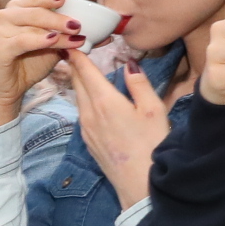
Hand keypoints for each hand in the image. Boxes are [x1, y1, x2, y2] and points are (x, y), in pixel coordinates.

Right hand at [0, 0, 79, 123]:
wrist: (11, 88)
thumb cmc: (30, 62)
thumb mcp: (55, 45)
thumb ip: (70, 36)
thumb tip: (105, 36)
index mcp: (17, 9)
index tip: (70, 1)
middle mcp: (5, 16)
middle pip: (36, 11)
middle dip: (59, 18)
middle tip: (78, 25)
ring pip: (32, 26)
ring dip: (55, 31)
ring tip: (74, 37)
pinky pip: (22, 41)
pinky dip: (39, 40)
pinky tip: (52, 41)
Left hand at [66, 49, 172, 207]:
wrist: (139, 184)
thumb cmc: (151, 145)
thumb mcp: (153, 109)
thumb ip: (139, 84)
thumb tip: (128, 65)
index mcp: (104, 101)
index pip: (85, 71)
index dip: (77, 54)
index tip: (71, 41)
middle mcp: (89, 113)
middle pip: (77, 82)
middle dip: (74, 64)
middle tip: (73, 48)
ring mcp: (85, 128)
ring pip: (77, 97)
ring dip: (78, 82)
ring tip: (81, 69)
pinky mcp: (87, 141)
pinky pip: (81, 113)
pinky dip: (82, 99)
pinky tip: (90, 98)